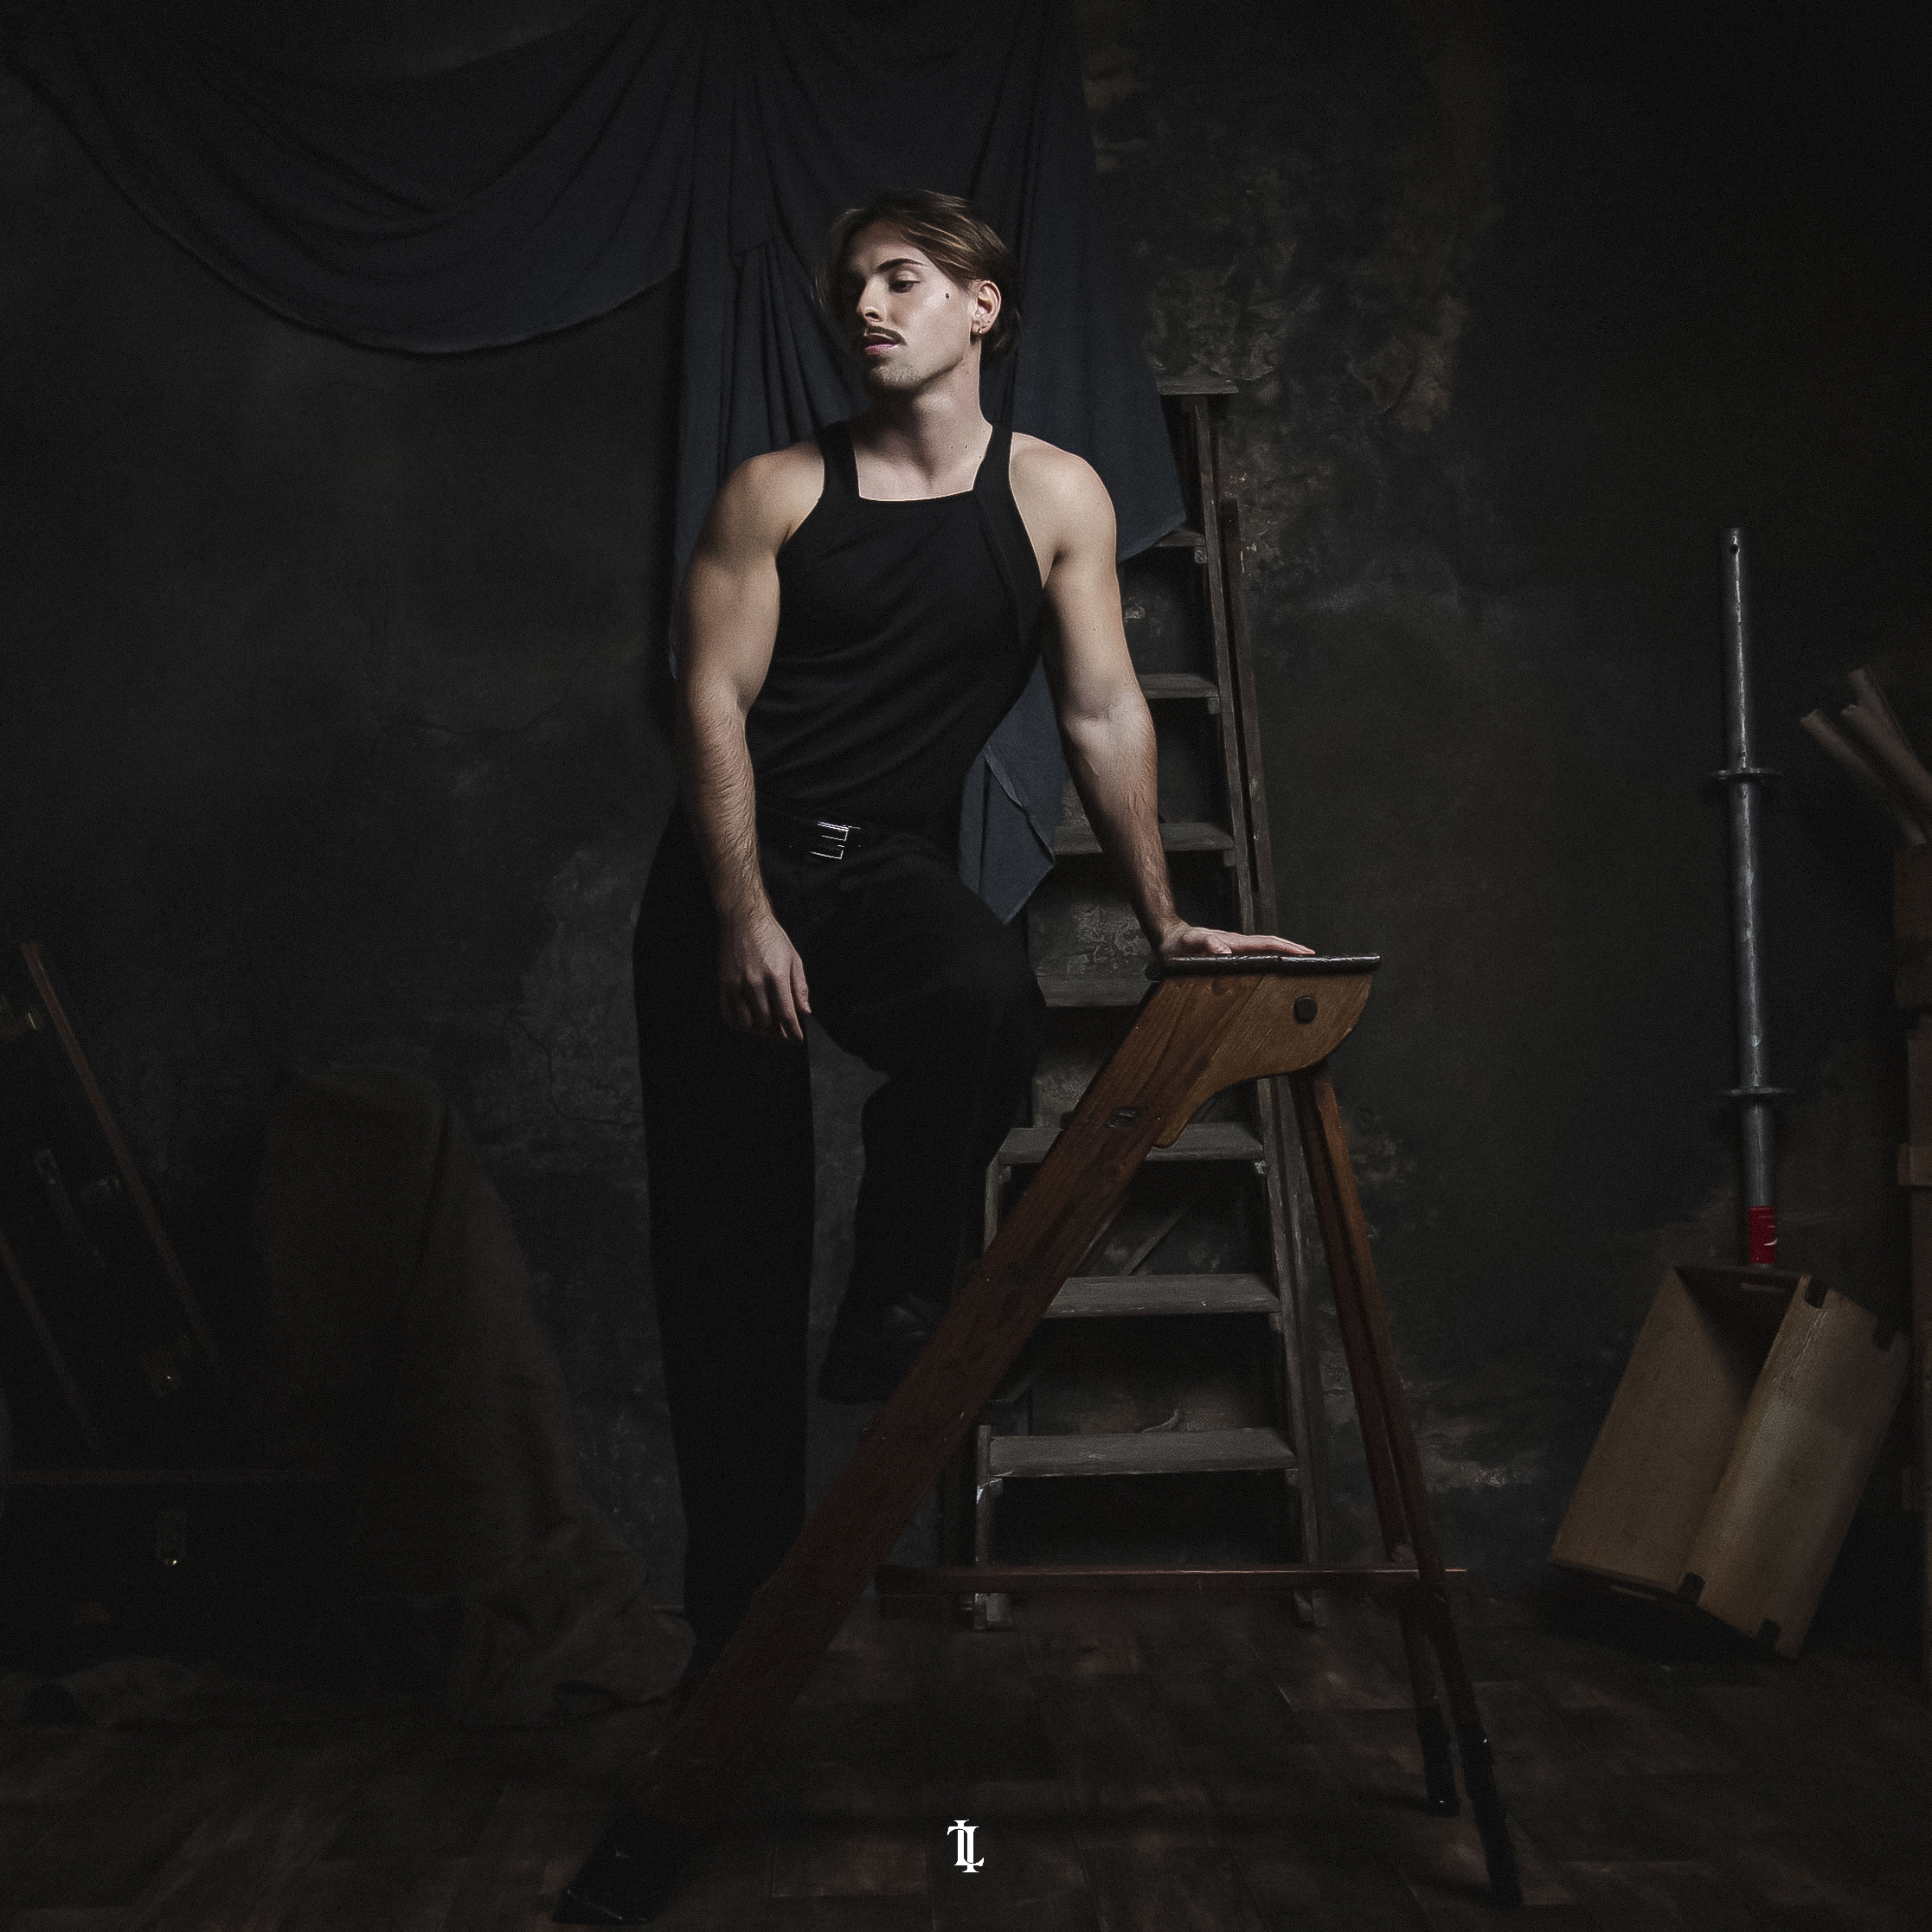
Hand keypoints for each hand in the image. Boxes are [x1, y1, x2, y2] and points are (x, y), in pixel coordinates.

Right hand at [719, 908, 811, 1040]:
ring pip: (748, 1024)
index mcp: (777, 976)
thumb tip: (804, 1012)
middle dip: (778, 1034)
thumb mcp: (794, 959)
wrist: (744, 920)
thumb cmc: (771, 937)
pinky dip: (740, 1026)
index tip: (797, 1039)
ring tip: (768, 1028)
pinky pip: (729, 1016)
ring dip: (759, 1031)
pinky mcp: (724, 985)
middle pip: (767, 1023)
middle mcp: (756, 983)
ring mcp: (737, 985)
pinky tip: (749, 1023)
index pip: (786, 1015)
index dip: (793, 1033)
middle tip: (784, 1034)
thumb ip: (800, 987)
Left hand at [1156, 924, 1315, 960]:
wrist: (1169, 939)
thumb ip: (1207, 944)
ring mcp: (1235, 949)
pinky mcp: (1230, 954)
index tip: (1304, 953)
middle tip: (1311, 958)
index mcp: (1233, 942)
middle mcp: (1237, 944)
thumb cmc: (1178, 943)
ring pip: (1264, 951)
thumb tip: (1228, 952)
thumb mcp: (1190, 943)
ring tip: (1299, 963)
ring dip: (1283, 955)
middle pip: (1271, 945)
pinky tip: (1272, 969)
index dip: (1286, 948)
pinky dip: (1268, 960)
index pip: (1266, 944)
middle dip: (1292, 950)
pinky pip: (1254, 957)